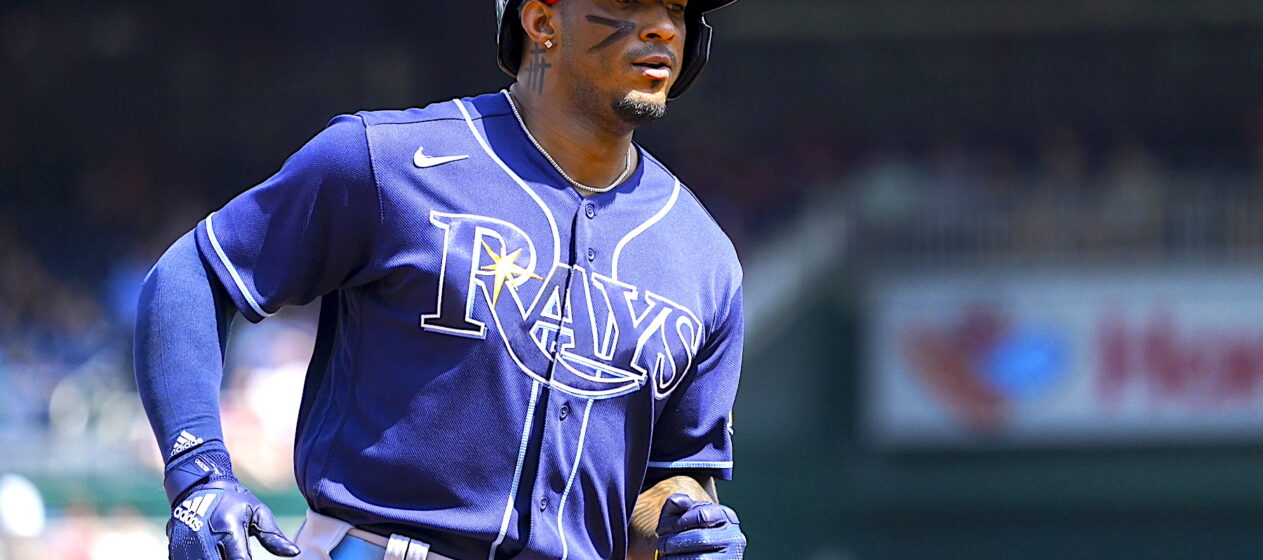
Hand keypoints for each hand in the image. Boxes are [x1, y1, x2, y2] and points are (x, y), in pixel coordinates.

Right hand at [168, 480, 299, 559]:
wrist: (199, 485)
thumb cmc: (234, 500)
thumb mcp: (257, 512)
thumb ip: (273, 536)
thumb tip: (295, 553)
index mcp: (228, 529)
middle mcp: (205, 539)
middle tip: (238, 556)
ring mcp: (187, 545)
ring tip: (225, 554)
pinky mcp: (176, 548)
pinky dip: (201, 559)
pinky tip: (214, 555)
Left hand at [655, 494, 745, 559]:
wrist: (701, 556)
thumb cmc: (688, 534)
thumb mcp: (681, 517)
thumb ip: (677, 505)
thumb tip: (678, 500)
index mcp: (727, 516)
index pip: (701, 515)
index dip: (676, 522)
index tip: (661, 528)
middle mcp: (735, 535)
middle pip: (700, 537)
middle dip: (673, 541)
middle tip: (660, 544)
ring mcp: (733, 556)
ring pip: (700, 558)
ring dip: (675, 557)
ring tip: (664, 555)